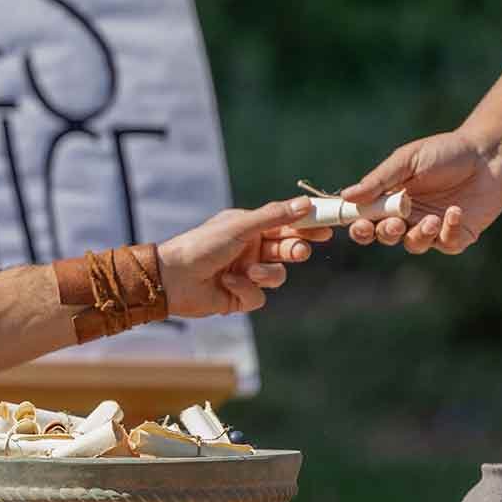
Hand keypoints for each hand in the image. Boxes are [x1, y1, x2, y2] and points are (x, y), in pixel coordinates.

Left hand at [156, 200, 318, 319]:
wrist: (172, 278)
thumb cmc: (202, 245)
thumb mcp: (239, 226)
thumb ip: (274, 216)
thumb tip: (305, 205)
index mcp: (250, 228)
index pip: (286, 223)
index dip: (308, 224)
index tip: (329, 223)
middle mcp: (251, 249)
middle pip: (287, 248)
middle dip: (295, 249)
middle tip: (298, 251)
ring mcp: (247, 273)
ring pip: (278, 275)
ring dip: (267, 274)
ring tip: (250, 271)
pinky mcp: (241, 296)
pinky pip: (259, 296)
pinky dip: (246, 290)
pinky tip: (228, 284)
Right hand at [341, 132, 501, 254]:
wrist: (488, 154)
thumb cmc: (445, 152)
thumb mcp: (408, 160)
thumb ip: (379, 180)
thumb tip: (346, 197)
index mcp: (389, 198)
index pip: (365, 219)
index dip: (358, 225)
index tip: (359, 224)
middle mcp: (407, 216)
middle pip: (385, 236)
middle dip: (386, 233)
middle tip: (395, 223)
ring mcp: (432, 228)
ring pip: (414, 245)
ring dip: (418, 236)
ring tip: (430, 220)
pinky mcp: (458, 235)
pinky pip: (446, 244)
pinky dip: (448, 231)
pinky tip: (455, 211)